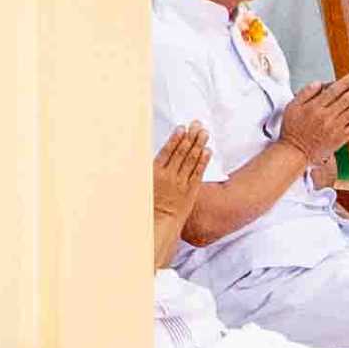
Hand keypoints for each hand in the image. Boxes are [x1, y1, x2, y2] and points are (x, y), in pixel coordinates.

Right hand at [149, 121, 211, 248]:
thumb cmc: (148, 204)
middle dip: (190, 137)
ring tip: (204, 133)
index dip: (176, 139)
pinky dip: (203, 161)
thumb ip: (144, 169)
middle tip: (197, 125)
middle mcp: (170, 176)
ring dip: (199, 144)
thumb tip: (141, 155)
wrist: (160, 223)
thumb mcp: (140, 185)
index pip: (168, 151)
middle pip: (182, 152)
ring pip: (192, 160)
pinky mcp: (192, 190)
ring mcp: (182, 183)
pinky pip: (199, 172)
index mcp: (156, 173)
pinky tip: (207, 151)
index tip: (182, 128)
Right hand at [278, 70, 348, 165]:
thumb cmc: (292, 130)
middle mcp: (326, 116)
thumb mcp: (291, 107)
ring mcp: (334, 128)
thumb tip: (319, 82)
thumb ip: (305, 93)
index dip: (347, 82)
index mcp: (314, 107)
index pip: (334, 91)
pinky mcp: (339, 139)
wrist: (294, 152)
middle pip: (347, 99)